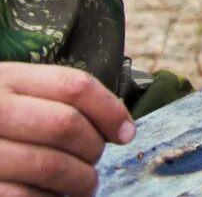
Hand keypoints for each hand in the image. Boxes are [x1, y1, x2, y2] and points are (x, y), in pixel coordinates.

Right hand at [0, 61, 134, 196]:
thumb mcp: (10, 92)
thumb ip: (54, 99)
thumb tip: (118, 128)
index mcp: (5, 79)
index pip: (75, 86)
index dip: (110, 110)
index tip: (126, 133)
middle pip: (65, 125)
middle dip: (93, 148)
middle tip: (96, 162)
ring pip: (49, 165)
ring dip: (78, 181)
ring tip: (83, 186)